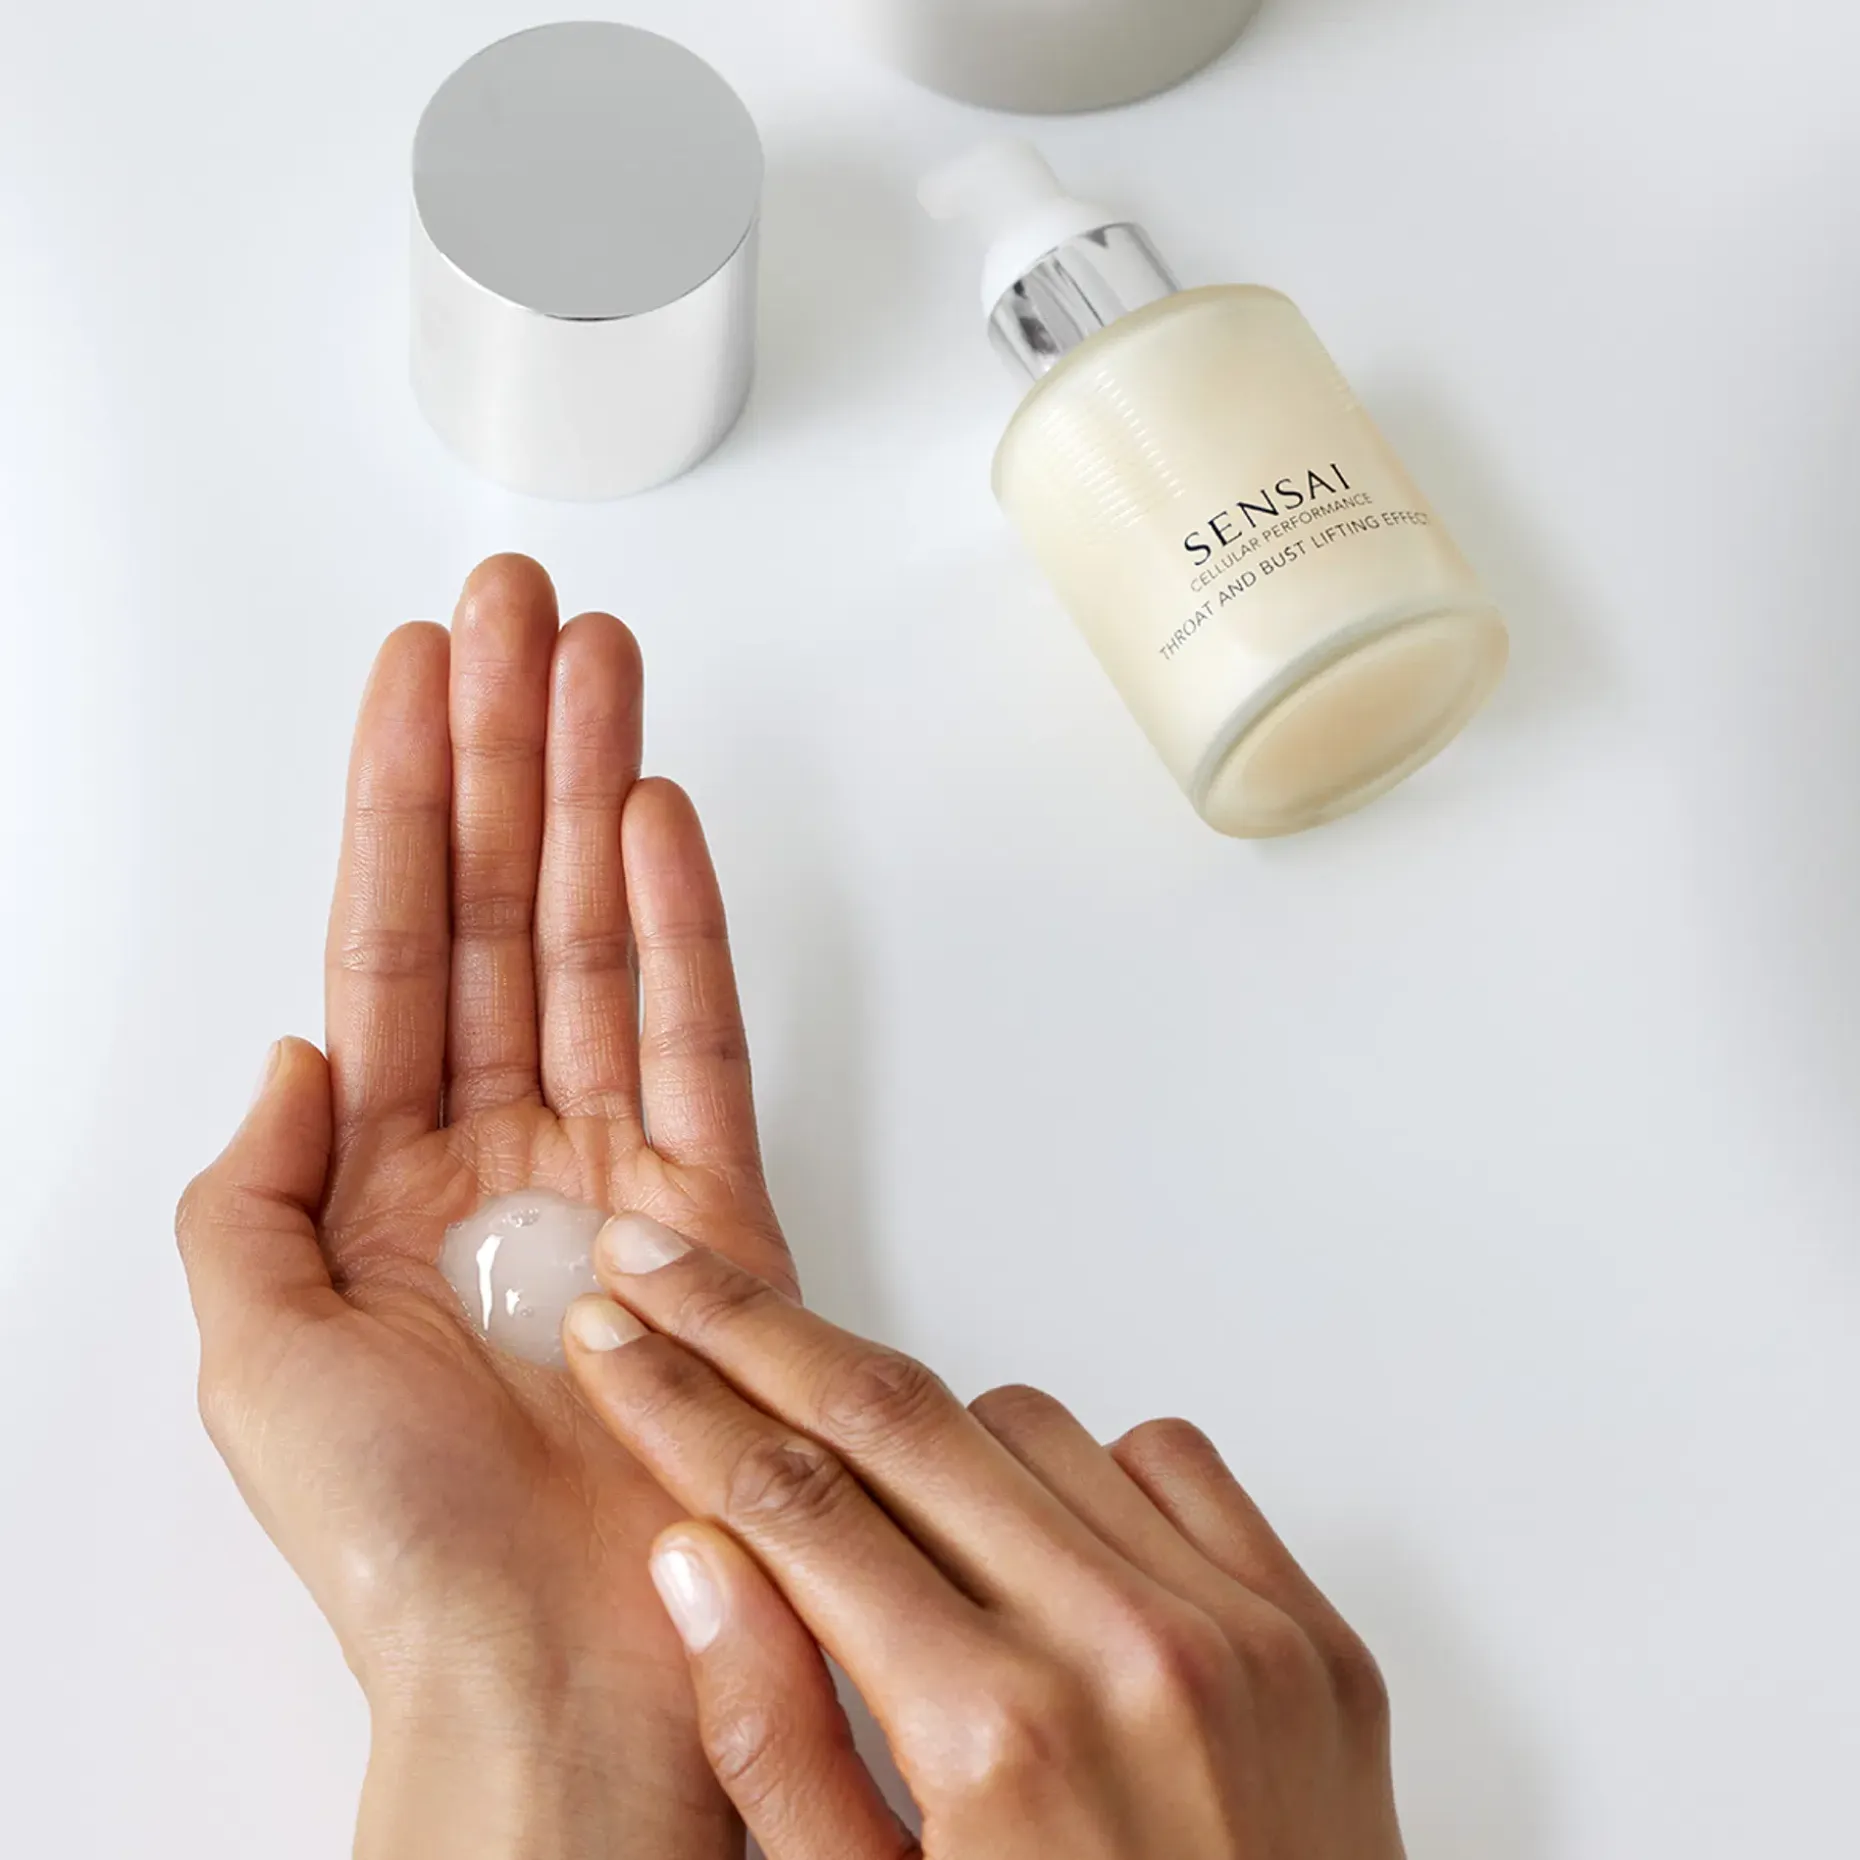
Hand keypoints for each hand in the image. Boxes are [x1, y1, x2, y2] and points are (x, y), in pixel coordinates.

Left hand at [176, 557, 790, 1858]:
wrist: (551, 1676)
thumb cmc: (395, 1548)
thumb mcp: (249, 1355)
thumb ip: (250, 1186)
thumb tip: (297, 1047)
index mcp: (378, 1178)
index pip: (388, 939)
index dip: (398, 796)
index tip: (416, 667)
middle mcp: (495, 1151)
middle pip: (496, 904)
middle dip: (507, 749)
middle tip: (524, 609)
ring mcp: (609, 1171)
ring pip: (594, 940)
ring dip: (593, 794)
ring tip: (599, 662)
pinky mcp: (713, 1212)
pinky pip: (694, 1039)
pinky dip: (679, 927)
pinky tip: (658, 821)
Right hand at [561, 1219, 1405, 1859]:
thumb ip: (776, 1744)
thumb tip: (696, 1555)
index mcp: (999, 1743)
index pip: (792, 1504)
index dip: (679, 1407)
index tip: (613, 1342)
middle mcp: (1130, 1655)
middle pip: (894, 1414)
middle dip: (753, 1331)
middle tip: (667, 1276)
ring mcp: (1239, 1629)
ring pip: (1024, 1424)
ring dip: (929, 1438)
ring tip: (889, 1512)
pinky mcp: (1312, 1630)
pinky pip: (1164, 1459)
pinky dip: (1080, 1472)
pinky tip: (1037, 1539)